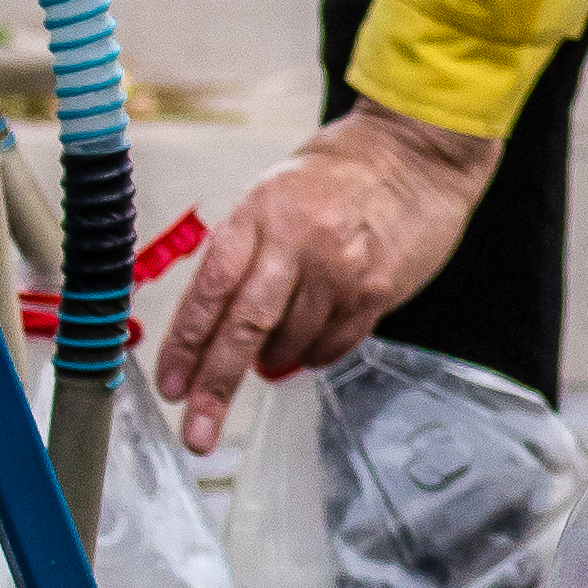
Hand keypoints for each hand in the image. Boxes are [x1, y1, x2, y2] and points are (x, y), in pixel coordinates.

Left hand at [154, 106, 503, 453]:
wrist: (415, 154)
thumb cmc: (338, 174)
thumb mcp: (271, 196)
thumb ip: (243, 255)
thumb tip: (218, 330)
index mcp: (258, 214)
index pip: (210, 291)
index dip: (185, 345)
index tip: (171, 386)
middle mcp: (297, 243)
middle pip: (244, 329)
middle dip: (215, 387)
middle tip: (198, 434)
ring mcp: (339, 270)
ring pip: (289, 345)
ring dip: (272, 361)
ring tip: (273, 350)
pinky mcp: (377, 291)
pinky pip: (332, 346)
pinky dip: (312, 355)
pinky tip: (308, 343)